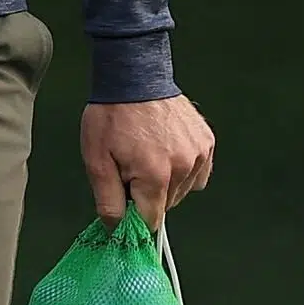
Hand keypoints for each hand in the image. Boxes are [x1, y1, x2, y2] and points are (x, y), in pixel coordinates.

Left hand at [80, 94, 215, 226]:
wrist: (134, 77)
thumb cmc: (112, 114)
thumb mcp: (96, 160)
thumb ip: (108, 200)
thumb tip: (115, 228)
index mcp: (154, 175)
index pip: (151, 221)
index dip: (135, 215)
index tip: (125, 201)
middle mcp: (182, 166)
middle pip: (166, 206)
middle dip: (148, 195)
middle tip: (131, 167)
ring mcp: (198, 153)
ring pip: (183, 190)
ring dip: (166, 182)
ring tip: (149, 155)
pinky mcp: (206, 142)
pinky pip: (198, 173)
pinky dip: (184, 170)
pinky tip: (167, 152)